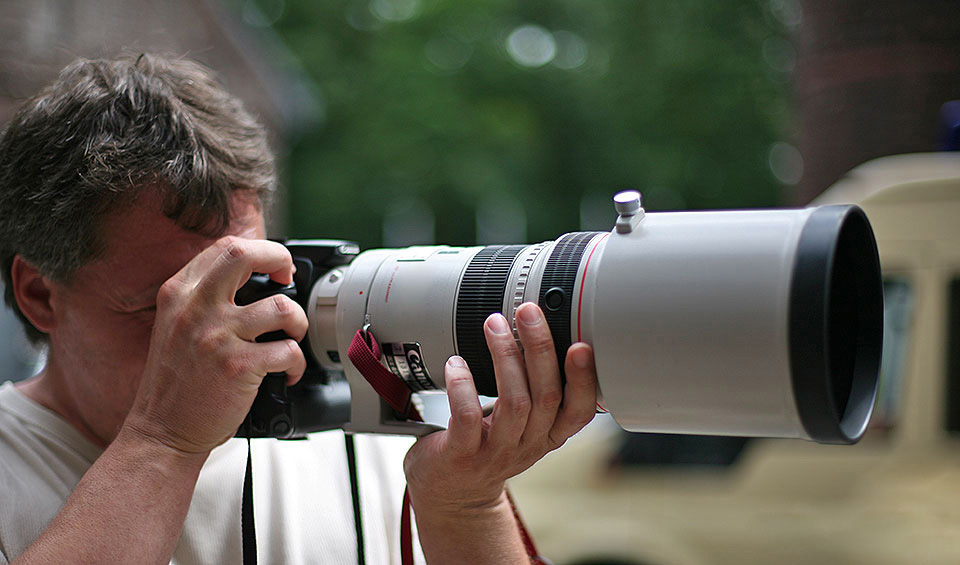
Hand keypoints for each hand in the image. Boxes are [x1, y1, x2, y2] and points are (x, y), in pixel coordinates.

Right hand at [123, 236, 307, 455]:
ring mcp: (216, 336)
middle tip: (288, 279)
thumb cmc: (174, 384)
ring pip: (281, 307)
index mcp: (178, 294)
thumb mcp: (174, 327)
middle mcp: (195, 309)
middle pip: (244, 254)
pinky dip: (297, 363)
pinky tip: (288, 373)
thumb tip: (252, 279)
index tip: (275, 269)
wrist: (161, 432)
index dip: (260, 251)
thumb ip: (203, 300)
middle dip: (279, 258)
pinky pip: (288, 351)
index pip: (225, 248)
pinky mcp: (237, 366)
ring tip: (291, 337)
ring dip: (298, 323)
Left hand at [403, 302, 597, 512]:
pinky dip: (463, 384)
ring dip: (505, 357)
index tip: (581, 344)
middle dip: (539, 348)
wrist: (452, 494)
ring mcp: (496, 453)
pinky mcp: (462, 456)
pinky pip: (466, 416)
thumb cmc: (487, 446)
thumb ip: (534, 389)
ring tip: (494, 325)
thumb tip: (540, 330)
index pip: (580, 410)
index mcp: (549, 434)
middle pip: (545, 395)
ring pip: (513, 402)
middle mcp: (528, 445)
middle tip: (528, 312)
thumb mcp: (523, 424)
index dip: (584, 380)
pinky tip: (456, 362)